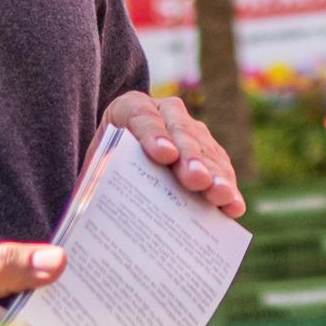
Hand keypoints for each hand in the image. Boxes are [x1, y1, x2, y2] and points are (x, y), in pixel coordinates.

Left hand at [104, 91, 245, 217]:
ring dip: (215, 173)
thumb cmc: (101, 172)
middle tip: (198, 180)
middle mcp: (162, 111)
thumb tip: (101, 216)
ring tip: (222, 196)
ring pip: (205, 147)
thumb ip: (97, 181)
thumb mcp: (92, 173)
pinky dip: (226, 183)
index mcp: (126, 109)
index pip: (140, 116)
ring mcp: (189, 127)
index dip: (153, 134)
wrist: (116, 165)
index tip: (164, 155)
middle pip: (179, 131)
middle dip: (190, 157)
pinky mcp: (206, 147)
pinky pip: (219, 163)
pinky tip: (233, 204)